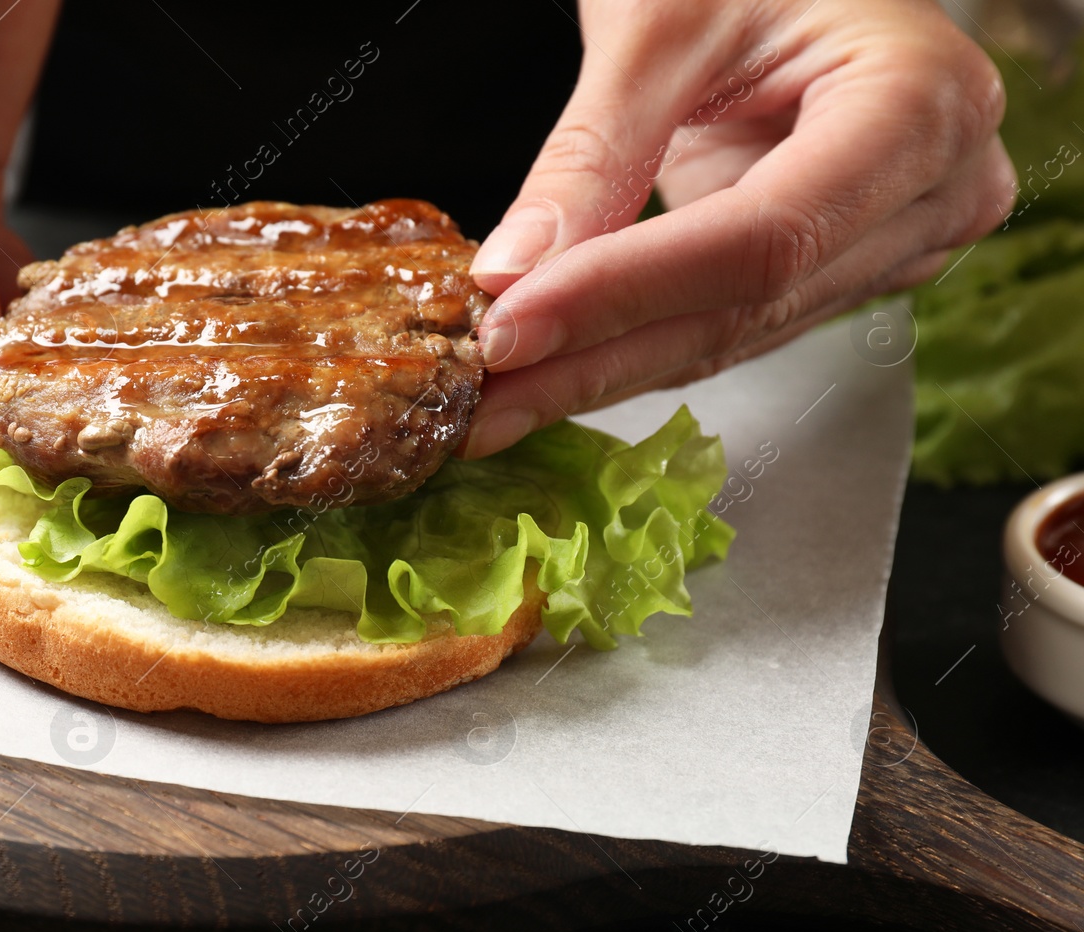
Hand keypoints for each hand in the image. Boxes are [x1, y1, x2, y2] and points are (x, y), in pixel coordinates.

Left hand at [461, 0, 1015, 456]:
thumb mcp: (661, 23)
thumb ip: (591, 153)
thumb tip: (510, 277)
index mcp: (918, 105)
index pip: (760, 240)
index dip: (624, 295)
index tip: (509, 331)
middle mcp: (936, 189)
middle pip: (745, 308)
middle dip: (595, 361)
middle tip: (483, 406)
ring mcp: (903, 238)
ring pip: (734, 335)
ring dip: (604, 372)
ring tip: (499, 403)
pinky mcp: (851, 263)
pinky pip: (734, 322)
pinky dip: (636, 345)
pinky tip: (554, 372)